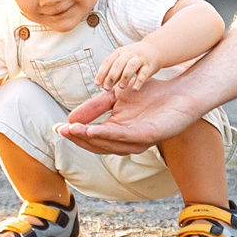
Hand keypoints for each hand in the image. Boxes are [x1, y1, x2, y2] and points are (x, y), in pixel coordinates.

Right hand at [56, 80, 198, 156]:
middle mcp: (126, 141)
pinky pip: (124, 137)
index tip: (57, 128)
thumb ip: (96, 105)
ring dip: (89, 138)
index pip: (92, 137)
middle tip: (61, 131)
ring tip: (73, 131)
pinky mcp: (148, 136)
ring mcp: (137, 141)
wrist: (179, 92)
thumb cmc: (150, 94)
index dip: (75, 133)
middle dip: (78, 137)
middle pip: (97, 144)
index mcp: (118, 132)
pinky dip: (107, 134)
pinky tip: (93, 130)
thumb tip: (71, 117)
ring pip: (109, 143)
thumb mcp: (116, 95)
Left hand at [97, 42, 160, 91]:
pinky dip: (139, 81)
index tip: (97, 84)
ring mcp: (139, 59)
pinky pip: (144, 73)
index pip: (108, 61)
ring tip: (121, 87)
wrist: (154, 49)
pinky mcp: (149, 65)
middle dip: (111, 76)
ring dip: (125, 77)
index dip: (102, 72)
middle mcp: (128, 54)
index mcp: (119, 52)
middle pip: (118, 64)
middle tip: (106, 88)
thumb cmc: (134, 58)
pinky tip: (135, 89)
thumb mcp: (122, 60)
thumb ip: (113, 72)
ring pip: (131, 65)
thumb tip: (101, 85)